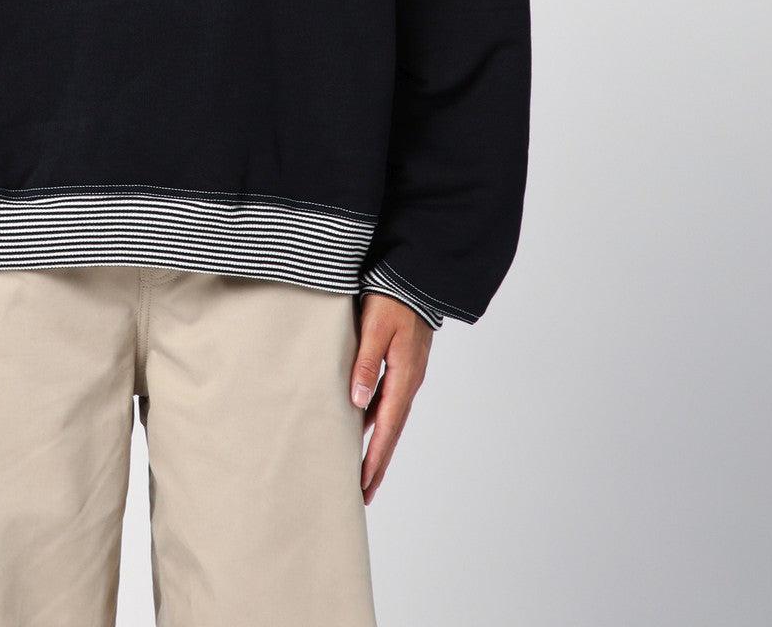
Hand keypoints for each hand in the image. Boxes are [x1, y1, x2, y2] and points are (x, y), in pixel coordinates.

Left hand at [350, 293, 433, 503]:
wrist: (414, 278)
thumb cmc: (392, 299)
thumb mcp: (376, 329)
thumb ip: (366, 364)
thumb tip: (357, 403)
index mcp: (403, 378)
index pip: (387, 428)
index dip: (374, 458)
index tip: (363, 485)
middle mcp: (407, 382)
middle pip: (391, 432)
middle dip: (377, 463)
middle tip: (363, 494)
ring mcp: (405, 375)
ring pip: (389, 419)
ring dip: (376, 444)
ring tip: (361, 469)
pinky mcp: (400, 365)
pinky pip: (387, 401)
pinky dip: (376, 420)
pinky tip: (361, 426)